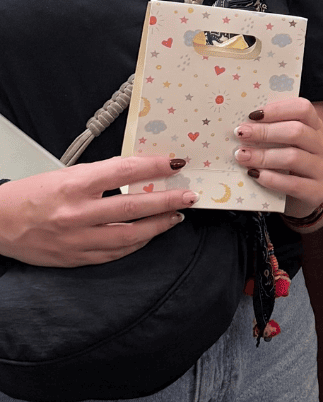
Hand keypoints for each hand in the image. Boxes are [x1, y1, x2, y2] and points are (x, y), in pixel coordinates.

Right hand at [0, 156, 198, 266]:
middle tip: (189, 196)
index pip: (123, 172)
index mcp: (74, 185)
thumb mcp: (68, 174)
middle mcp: (77, 213)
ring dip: (158, 225)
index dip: (153, 167)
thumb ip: (104, 174)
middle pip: (133, 207)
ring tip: (176, 215)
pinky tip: (151, 234)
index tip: (175, 163)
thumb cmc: (33, 194)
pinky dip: (137, 243)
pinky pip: (115, 252)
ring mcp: (77, 239)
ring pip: (129, 235)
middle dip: (167, 200)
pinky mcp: (75, 258)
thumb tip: (142, 170)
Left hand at [233, 98, 322, 218]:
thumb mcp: (285, 143)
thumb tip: (244, 123)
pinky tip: (254, 175)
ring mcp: (321, 169)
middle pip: (297, 131)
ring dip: (263, 155)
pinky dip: (271, 178)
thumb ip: (271, 130)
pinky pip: (292, 183)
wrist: (305, 197)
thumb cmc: (288, 165)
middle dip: (265, 132)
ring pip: (293, 157)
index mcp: (315, 127)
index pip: (303, 109)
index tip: (253, 115)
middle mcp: (321, 145)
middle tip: (241, 134)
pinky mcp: (316, 191)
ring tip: (242, 156)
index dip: (278, 109)